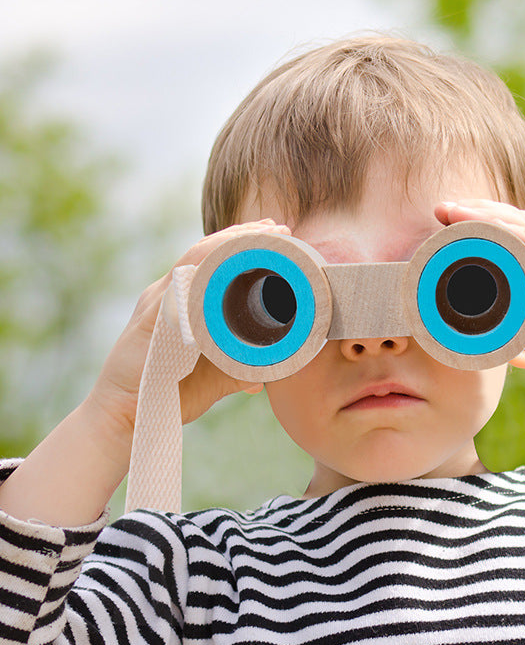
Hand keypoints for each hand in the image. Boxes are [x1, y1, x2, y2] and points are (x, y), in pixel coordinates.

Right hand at [89, 218, 290, 442]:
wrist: (126, 418)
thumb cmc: (168, 395)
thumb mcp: (212, 379)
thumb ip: (233, 373)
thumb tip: (257, 380)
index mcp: (181, 303)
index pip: (213, 262)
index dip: (243, 245)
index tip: (275, 234)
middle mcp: (168, 296)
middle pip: (206, 252)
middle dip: (243, 235)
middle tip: (277, 226)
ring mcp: (158, 305)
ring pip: (194, 260)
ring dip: (228, 244)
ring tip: (259, 233)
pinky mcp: (151, 321)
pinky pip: (178, 287)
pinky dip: (201, 271)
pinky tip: (225, 260)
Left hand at [436, 200, 524, 392]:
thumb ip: (520, 317)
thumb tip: (483, 327)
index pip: (507, 230)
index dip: (475, 224)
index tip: (440, 222)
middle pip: (511, 221)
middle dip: (473, 214)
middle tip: (439, 208)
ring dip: (490, 220)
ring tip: (457, 215)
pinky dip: (523, 240)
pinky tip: (497, 235)